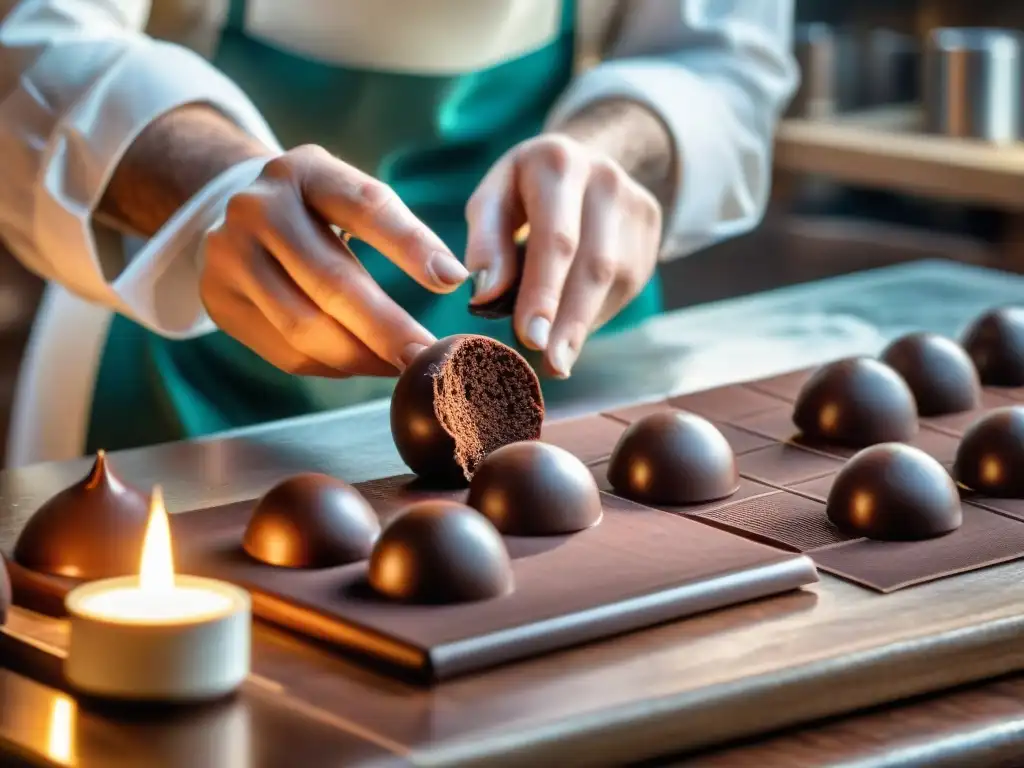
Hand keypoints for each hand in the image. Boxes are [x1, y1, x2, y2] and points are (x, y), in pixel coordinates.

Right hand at [201, 145, 468, 375]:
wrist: (232, 211)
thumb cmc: (314, 209)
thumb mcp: (348, 195)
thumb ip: (398, 230)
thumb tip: (451, 280)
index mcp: (303, 171)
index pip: (364, 206)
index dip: (410, 245)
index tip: (452, 281)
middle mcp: (257, 208)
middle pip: (332, 282)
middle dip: (388, 329)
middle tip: (429, 357)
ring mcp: (228, 255)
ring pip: (305, 327)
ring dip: (362, 357)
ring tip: (402, 368)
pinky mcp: (217, 300)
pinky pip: (285, 352)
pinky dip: (333, 366)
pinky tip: (364, 365)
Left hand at [465, 134, 661, 377]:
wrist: (585, 158)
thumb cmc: (524, 189)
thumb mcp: (493, 199)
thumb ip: (486, 243)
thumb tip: (485, 294)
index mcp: (559, 164)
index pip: (556, 238)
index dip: (544, 292)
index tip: (528, 337)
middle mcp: (606, 180)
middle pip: (595, 264)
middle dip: (571, 320)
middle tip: (551, 364)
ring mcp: (637, 207)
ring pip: (617, 280)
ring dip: (584, 325)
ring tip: (557, 358)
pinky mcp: (652, 233)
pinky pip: (627, 286)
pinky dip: (595, 314)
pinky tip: (572, 329)